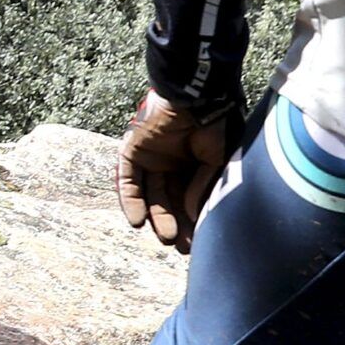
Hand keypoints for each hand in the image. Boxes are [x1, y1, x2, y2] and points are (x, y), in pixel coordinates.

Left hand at [114, 92, 235, 252]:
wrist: (195, 96)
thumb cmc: (215, 123)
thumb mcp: (217, 160)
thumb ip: (203, 186)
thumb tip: (194, 214)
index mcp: (195, 163)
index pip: (192, 197)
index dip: (195, 219)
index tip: (200, 242)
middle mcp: (173, 163)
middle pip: (171, 200)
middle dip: (176, 223)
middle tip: (182, 248)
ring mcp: (152, 158)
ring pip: (151, 195)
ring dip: (157, 217)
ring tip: (166, 239)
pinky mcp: (133, 153)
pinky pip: (128, 181)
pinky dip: (130, 202)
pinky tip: (137, 223)